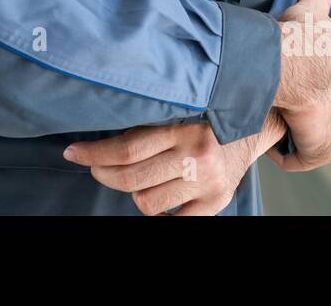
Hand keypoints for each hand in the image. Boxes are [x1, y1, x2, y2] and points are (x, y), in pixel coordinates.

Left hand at [63, 112, 286, 215]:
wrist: (256, 125)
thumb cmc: (207, 115)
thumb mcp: (180, 108)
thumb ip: (148, 123)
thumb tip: (100, 137)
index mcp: (183, 128)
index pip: (127, 148)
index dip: (94, 154)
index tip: (73, 152)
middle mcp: (196, 156)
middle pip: (131, 178)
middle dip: (102, 173)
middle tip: (94, 165)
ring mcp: (207, 183)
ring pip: (147, 203)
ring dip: (133, 192)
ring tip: (134, 177)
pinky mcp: (217, 202)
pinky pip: (173, 221)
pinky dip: (158, 212)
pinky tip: (154, 195)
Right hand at [270, 0, 330, 171]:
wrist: (290, 65)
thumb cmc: (298, 38)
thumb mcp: (310, 12)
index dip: (313, 85)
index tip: (292, 83)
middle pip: (330, 115)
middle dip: (307, 114)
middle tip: (280, 105)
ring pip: (316, 137)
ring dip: (296, 134)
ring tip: (273, 124)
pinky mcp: (327, 148)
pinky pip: (304, 157)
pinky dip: (287, 154)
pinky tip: (271, 143)